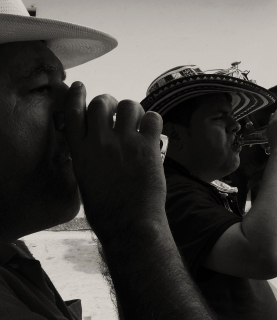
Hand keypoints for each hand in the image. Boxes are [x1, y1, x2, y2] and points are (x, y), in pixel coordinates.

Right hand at [64, 82, 165, 242]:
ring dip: (134, 110)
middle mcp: (100, 142)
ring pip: (129, 104)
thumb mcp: (86, 179)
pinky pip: (152, 117)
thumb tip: (100, 140)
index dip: (77, 94)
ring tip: (137, 122)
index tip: (82, 87)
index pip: (73, 111)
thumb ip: (90, 155)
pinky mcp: (147, 147)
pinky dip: (153, 120)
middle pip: (101, 103)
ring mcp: (124, 142)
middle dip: (110, 102)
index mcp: (80, 151)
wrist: (129, 224)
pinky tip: (152, 131)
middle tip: (117, 110)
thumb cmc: (107, 209)